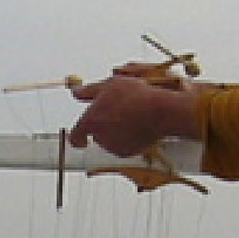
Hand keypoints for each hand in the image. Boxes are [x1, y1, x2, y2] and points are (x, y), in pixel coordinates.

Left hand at [68, 73, 198, 157]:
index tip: (79, 139)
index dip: (77, 135)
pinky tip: (137, 125)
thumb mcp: (111, 84)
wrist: (162, 111)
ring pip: (109, 139)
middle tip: (117, 111)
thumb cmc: (138, 95)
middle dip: (103, 125)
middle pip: (95, 134)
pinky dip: (127, 138)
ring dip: (115, 130)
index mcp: (91, 121)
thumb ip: (90, 91)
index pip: (76, 134)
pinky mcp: (127, 152)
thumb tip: (76, 92)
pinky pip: (122, 145)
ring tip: (131, 115)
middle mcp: (100, 137)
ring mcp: (113, 146)